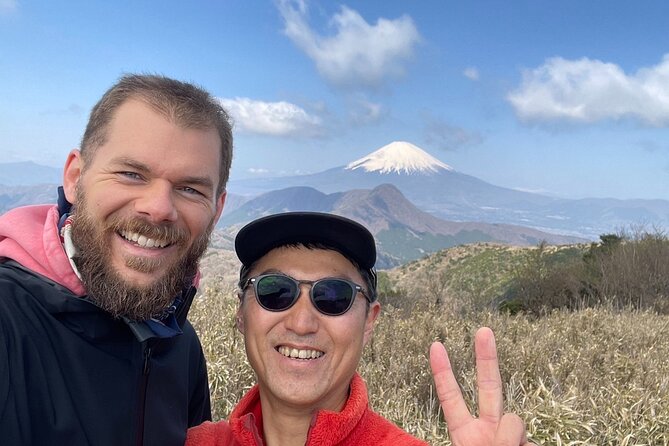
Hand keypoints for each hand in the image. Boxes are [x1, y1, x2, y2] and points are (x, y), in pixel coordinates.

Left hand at [429, 327, 534, 445]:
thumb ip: (495, 439)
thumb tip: (514, 428)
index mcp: (464, 433)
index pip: (450, 397)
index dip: (442, 372)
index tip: (436, 345)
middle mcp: (486, 429)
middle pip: (489, 386)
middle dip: (486, 357)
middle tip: (483, 329)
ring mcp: (508, 435)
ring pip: (515, 420)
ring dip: (512, 439)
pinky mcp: (531, 442)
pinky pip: (533, 441)